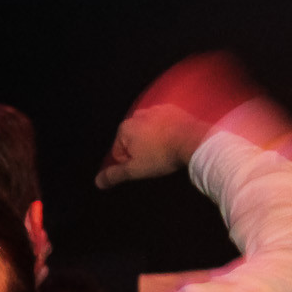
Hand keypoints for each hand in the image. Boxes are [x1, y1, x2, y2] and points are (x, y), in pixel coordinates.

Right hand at [97, 51, 264, 187]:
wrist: (193, 140)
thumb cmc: (162, 155)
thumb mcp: (134, 170)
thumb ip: (114, 175)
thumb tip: (98, 182)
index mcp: (124, 128)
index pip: (118, 152)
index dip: (130, 163)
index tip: (144, 164)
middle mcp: (137, 115)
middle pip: (132, 140)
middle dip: (140, 150)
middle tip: (154, 159)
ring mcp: (156, 110)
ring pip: (147, 132)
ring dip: (152, 142)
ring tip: (165, 151)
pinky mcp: (172, 109)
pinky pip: (162, 124)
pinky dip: (165, 133)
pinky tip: (173, 142)